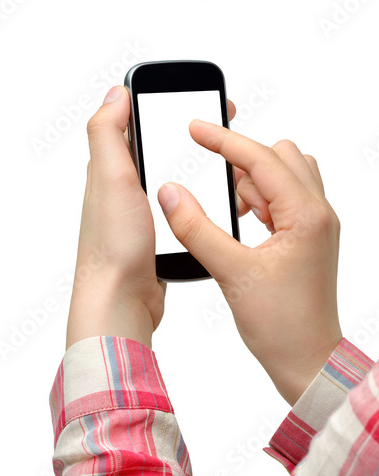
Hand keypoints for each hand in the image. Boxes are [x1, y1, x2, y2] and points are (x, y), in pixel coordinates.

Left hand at [66, 87, 236, 350]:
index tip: (202, 99)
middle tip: (226, 125)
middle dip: (193, 133)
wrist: (121, 297)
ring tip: (230, 160)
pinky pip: (182, 204)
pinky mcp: (159, 231)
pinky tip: (217, 197)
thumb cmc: (114, 243)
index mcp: (114, 168)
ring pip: (176, 177)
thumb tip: (116, 93)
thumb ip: (108, 133)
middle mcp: (126, 187)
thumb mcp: (109, 178)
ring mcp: (144, 210)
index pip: (141, 124)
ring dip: (200, 164)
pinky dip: (199, 195)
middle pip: (163, 148)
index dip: (168, 105)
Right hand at [158, 120, 342, 404]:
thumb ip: (196, 228)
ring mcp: (314, 224)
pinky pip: (282, 199)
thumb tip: (171, 193)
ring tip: (234, 218)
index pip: (261, 158)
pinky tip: (243, 226)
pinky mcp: (305, 237)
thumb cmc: (283, 325)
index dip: (224, 140)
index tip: (197, 127)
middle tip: (220, 193)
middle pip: (280, 157)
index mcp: (307, 215)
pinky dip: (259, 202)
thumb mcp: (232, 273)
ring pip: (282, 177)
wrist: (306, 360)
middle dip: (244, 165)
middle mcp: (317, 213)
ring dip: (252, 185)